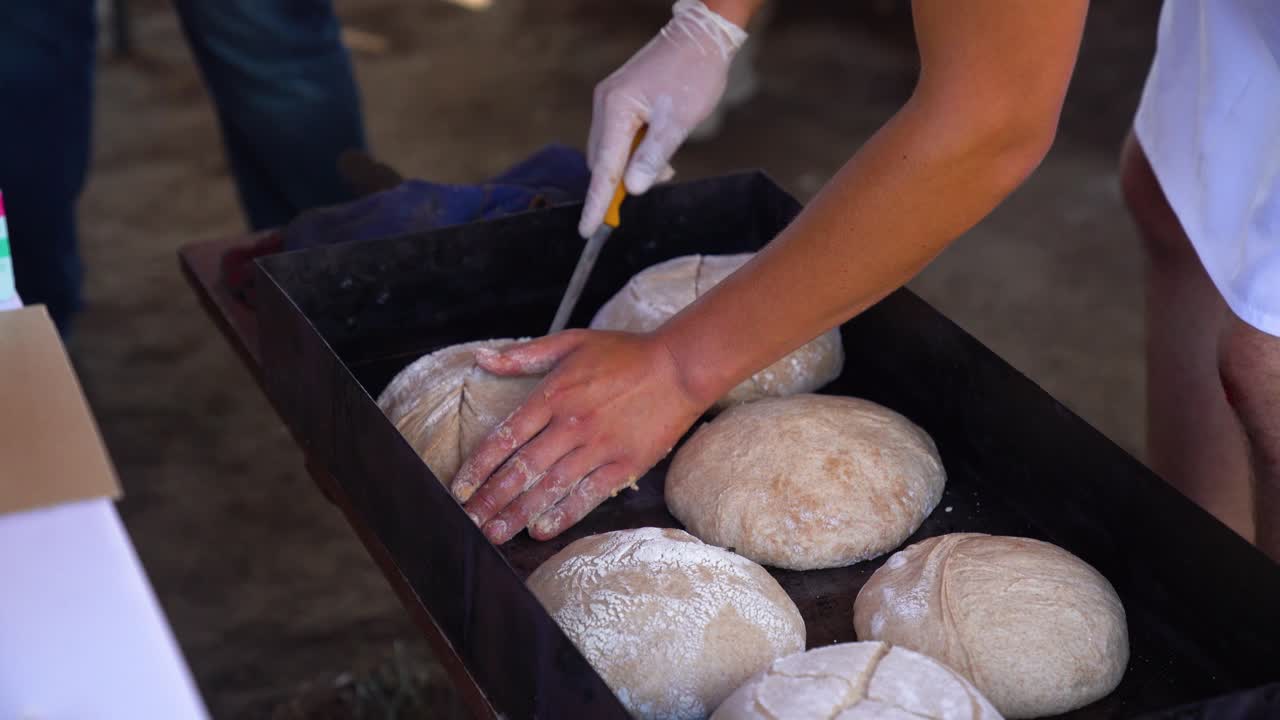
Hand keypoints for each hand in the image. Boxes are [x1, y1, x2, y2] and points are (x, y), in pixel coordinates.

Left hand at [451, 330, 710, 542]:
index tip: (459, 489)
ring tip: (495, 534)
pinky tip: (542, 530)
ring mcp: (598, 447)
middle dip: (491, 499)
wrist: (680, 366)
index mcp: (553, 395)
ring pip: (549, 487)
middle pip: (522, 469)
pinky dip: (563, 514)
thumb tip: (480, 357)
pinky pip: (588, 495)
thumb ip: (524, 355)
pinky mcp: (624, 464)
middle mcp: (570, 424)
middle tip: (468, 523)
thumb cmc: (625, 352)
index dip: (479, 466)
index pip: (505, 437)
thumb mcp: (571, 342)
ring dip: (518, 514)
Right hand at [579, 0, 747, 237]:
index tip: (588, 230)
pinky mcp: (621, 99)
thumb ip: (652, 157)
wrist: (702, 36)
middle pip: (603, 161)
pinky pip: (619, 137)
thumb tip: (632, 190)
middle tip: (656, 182)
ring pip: (612, 150)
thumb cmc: (693, 73)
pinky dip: (635, 152)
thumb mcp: (678, 121)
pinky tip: (659, 150)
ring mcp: (611, 101)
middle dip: (621, 182)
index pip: (603, 168)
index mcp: (616, 109)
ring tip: (665, 163)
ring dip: (632, 166)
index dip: (597, 202)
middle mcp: (606, 104)